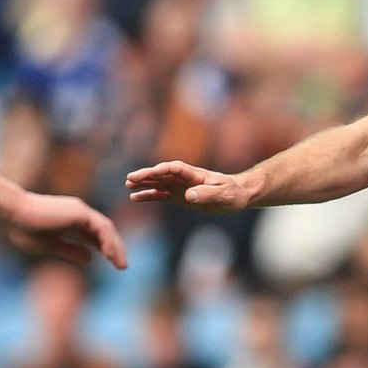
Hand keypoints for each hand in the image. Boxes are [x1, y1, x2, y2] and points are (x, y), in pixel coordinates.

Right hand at [2, 191, 128, 268]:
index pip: (94, 234)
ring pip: (106, 229)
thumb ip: (70, 250)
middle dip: (114, 248)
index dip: (103, 247)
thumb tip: (90, 259)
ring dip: (115, 247)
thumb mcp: (51, 245)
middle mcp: (78, 213)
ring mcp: (80, 211)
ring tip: (120, 265)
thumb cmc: (24, 229)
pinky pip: (101, 228)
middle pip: (104, 231)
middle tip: (121, 266)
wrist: (12, 215)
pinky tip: (110, 255)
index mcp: (71, 219)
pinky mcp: (80, 212)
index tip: (110, 261)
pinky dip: (108, 241)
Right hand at [126, 160, 253, 212]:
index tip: (150, 173)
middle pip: (162, 174)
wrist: (239, 195)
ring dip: (144, 183)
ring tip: (128, 185)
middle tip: (130, 179)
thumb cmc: (233, 193)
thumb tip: (190, 195)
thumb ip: (207, 194)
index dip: (162, 170)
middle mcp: (184, 178)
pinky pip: (161, 194)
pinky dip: (148, 195)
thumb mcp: (224, 195)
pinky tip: (135, 198)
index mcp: (195, 174)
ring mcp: (180, 187)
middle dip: (146, 175)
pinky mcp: (179, 196)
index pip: (175, 169)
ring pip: (158, 182)